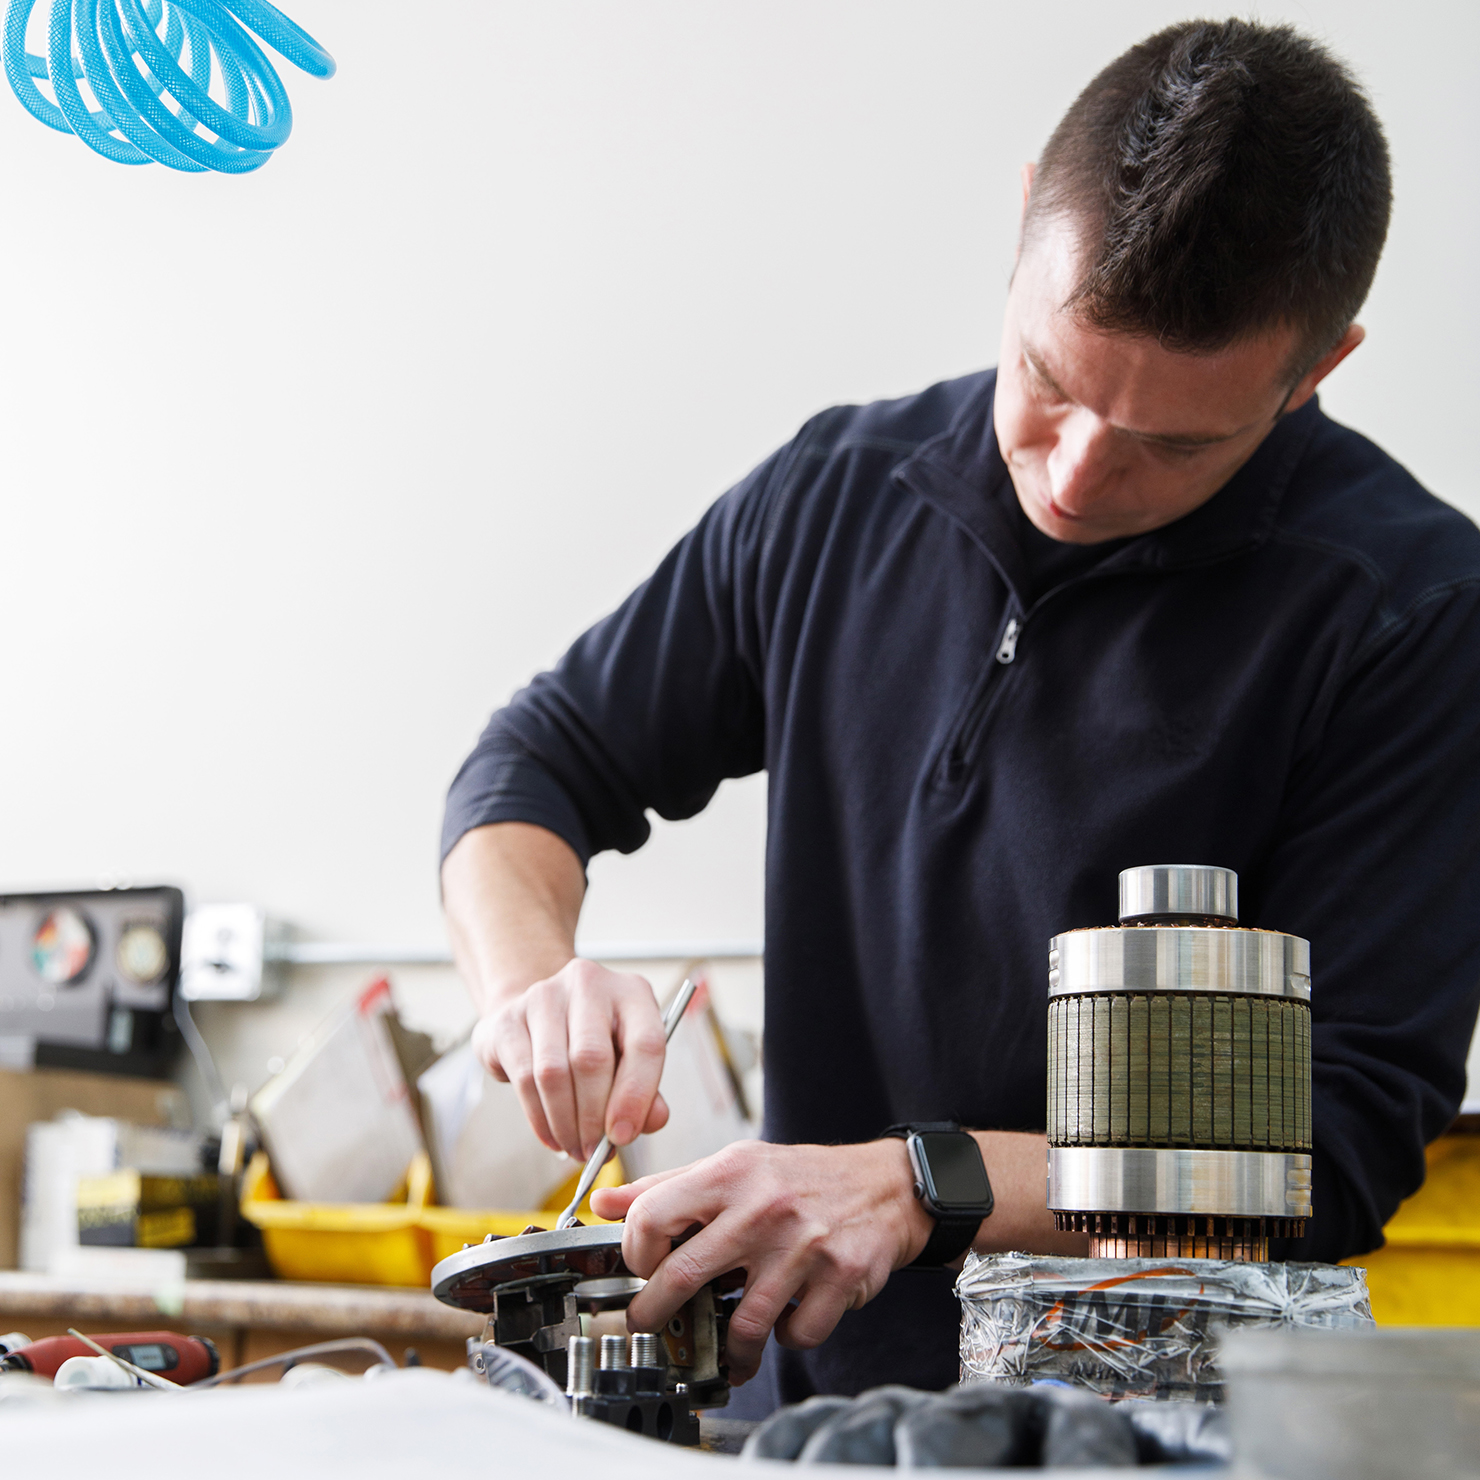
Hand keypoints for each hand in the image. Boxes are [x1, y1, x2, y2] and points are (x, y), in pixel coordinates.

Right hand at [471, 958, 669, 1159]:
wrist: (538, 1017)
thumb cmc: (596, 1044)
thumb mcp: (629, 1061)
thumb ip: (647, 1093)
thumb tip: (650, 1121)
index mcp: (632, 992)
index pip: (646, 1042)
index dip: (636, 1096)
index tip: (623, 1135)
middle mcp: (589, 984)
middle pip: (592, 1059)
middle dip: (593, 1118)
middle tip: (594, 1152)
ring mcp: (544, 996)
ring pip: (554, 1072)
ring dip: (565, 1123)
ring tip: (574, 1148)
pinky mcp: (508, 1019)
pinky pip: (524, 1078)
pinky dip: (539, 1118)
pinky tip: (552, 1136)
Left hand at [589, 1139, 934, 1383]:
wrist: (886, 1183)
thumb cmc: (799, 1178)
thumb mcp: (733, 1166)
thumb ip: (667, 1187)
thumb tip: (603, 1201)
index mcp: (730, 1172)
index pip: (651, 1216)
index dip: (634, 1252)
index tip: (641, 1269)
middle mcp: (763, 1206)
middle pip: (683, 1277)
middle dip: (655, 1316)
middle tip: (651, 1327)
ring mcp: (804, 1244)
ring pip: (744, 1323)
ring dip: (728, 1349)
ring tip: (726, 1349)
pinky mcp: (841, 1276)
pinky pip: (798, 1333)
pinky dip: (787, 1338)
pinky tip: (786, 1320)